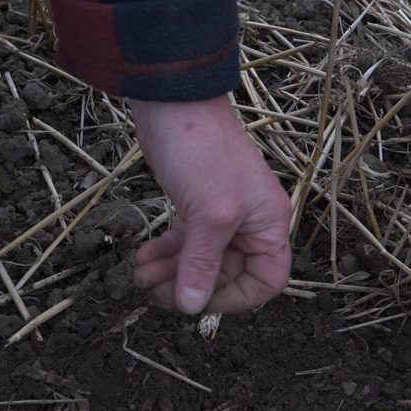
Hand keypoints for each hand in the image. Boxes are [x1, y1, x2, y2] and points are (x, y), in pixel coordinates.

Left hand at [130, 96, 291, 314]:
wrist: (174, 104)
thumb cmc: (204, 152)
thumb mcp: (208, 215)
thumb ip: (201, 264)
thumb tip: (193, 307)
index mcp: (269, 225)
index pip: (267, 280)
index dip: (237, 298)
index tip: (200, 301)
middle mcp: (250, 224)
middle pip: (227, 275)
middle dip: (190, 286)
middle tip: (156, 292)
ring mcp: (221, 216)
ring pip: (200, 261)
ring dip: (171, 273)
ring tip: (141, 275)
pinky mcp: (195, 206)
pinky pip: (184, 243)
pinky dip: (164, 254)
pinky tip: (142, 258)